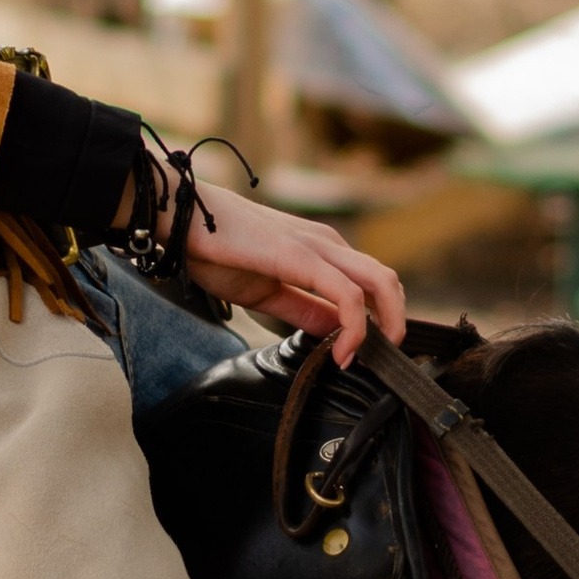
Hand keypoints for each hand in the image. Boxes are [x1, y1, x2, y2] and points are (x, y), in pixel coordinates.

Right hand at [166, 177, 406, 364]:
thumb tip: (334, 331)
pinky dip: (355, 327)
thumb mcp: (267, 292)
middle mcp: (327, 244)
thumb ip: (303, 310)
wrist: (182, 219)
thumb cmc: (215, 250)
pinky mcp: (301, 255)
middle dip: (396, 323)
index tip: (363, 356)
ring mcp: (318, 246)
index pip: (369, 285)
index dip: (379, 322)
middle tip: (382, 359)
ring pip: (380, 282)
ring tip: (368, 358)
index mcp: (320, 250)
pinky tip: (343, 352)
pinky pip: (346, 292)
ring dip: (387, 324)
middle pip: (387, 282)